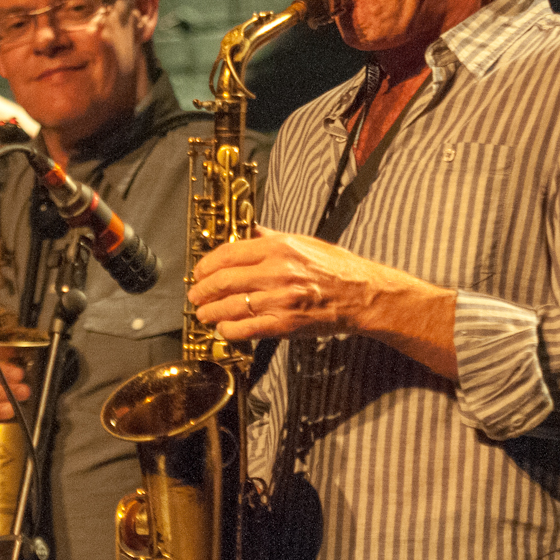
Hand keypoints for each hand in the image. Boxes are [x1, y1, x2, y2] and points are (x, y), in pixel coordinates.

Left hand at [187, 226, 457, 378]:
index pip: (229, 253)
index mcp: (280, 247)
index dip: (207, 264)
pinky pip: (246, 328)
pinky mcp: (285, 324)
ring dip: (210, 311)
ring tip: (202, 314)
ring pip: (230, 306)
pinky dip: (229, 329)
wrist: (364, 295)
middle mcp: (277, 271)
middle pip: (224, 280)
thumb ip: (271, 237)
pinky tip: (223, 328)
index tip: (199, 271)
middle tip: (195, 295)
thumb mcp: (303, 241)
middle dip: (203, 290)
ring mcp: (280, 299)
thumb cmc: (337, 268)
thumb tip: (249, 230)